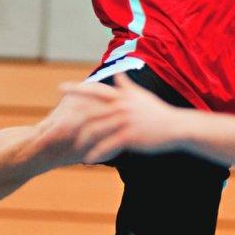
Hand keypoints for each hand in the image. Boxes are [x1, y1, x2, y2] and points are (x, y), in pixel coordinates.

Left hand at [62, 74, 186, 162]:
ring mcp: (125, 121)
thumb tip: (119, 74)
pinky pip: (108, 145)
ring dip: (83, 141)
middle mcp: (121, 106)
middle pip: (90, 111)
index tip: (60, 88)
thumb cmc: (158, 112)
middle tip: (57, 127)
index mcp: (122, 96)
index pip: (95, 90)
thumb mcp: (142, 96)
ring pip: (97, 130)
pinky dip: (96, 153)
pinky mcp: (130, 136)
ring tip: (73, 149)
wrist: (176, 127)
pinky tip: (88, 160)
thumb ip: (127, 86)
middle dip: (72, 119)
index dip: (77, 88)